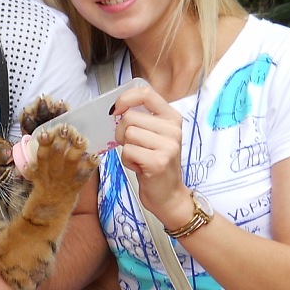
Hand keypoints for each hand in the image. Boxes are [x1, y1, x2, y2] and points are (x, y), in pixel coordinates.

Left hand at [112, 84, 194, 227]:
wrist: (169, 195)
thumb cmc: (156, 163)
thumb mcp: (154, 136)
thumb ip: (141, 119)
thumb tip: (116, 108)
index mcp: (172, 118)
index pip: (146, 94)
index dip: (125, 99)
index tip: (116, 110)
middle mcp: (173, 129)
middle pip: (129, 117)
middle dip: (121, 133)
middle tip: (133, 147)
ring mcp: (168, 145)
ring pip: (127, 134)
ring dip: (126, 148)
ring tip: (139, 158)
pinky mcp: (159, 161)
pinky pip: (128, 151)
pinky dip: (128, 161)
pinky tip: (140, 168)